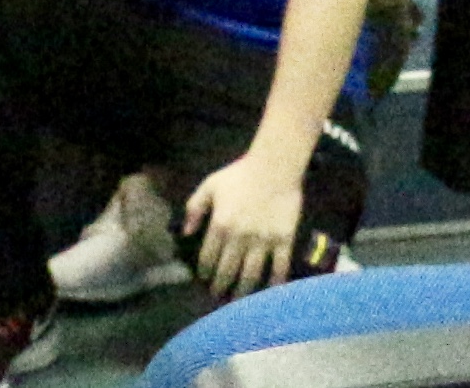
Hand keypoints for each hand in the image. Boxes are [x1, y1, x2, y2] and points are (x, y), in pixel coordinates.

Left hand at [181, 150, 311, 298]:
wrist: (274, 168)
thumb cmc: (238, 175)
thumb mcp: (209, 186)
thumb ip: (194, 208)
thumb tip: (185, 233)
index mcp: (220, 224)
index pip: (208, 257)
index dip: (204, 273)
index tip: (204, 281)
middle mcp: (240, 237)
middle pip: (228, 271)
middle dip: (221, 287)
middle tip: (218, 298)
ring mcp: (263, 241)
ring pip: (251, 274)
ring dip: (243, 292)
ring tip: (238, 302)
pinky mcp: (283, 241)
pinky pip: (279, 267)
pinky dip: (274, 283)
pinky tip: (269, 293)